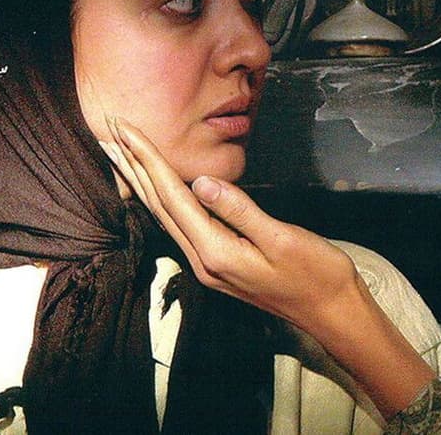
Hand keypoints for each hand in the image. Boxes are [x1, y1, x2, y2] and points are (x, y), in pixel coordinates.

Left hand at [100, 117, 436, 417]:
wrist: (331, 311)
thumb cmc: (315, 272)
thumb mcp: (282, 238)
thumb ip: (240, 211)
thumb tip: (201, 182)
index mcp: (216, 251)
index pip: (172, 197)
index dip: (147, 160)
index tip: (125, 130)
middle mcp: (203, 260)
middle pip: (158, 206)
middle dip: (133, 167)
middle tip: (109, 132)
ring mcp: (209, 265)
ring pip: (164, 217)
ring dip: (141, 183)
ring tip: (121, 156)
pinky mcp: (219, 264)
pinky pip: (180, 226)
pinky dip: (161, 201)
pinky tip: (156, 191)